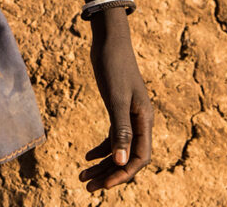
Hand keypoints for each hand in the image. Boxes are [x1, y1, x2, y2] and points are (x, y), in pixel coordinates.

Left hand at [79, 13, 154, 190]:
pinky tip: (86, 157)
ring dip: (102, 165)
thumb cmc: (114, 65)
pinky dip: (101, 149)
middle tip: (87, 186)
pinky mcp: (117, 109)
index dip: (123, 174)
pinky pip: (113, 137)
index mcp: (144, 120)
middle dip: (109, 174)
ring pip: (119, 149)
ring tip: (82, 177)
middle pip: (127, 157)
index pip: (140, 158)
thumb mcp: (116, 98)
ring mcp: (129, 115)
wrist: (109, 40)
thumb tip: (122, 162)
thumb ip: (120, 129)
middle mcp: (140, 121)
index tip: (104, 185)